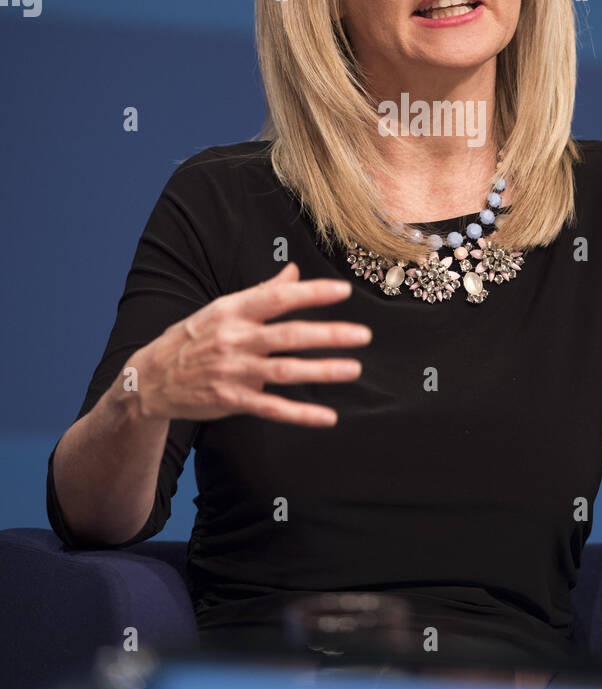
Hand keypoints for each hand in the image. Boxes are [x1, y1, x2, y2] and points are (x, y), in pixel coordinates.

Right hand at [128, 262, 369, 426]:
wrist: (151, 378)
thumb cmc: (194, 338)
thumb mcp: (222, 309)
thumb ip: (261, 293)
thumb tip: (293, 272)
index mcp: (232, 311)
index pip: (277, 297)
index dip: (311, 292)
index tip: (343, 291)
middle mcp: (235, 339)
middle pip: (289, 335)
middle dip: (329, 334)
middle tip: (363, 335)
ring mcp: (233, 371)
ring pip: (285, 371)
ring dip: (322, 371)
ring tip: (354, 368)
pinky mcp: (232, 400)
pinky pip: (273, 408)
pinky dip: (301, 414)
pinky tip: (327, 416)